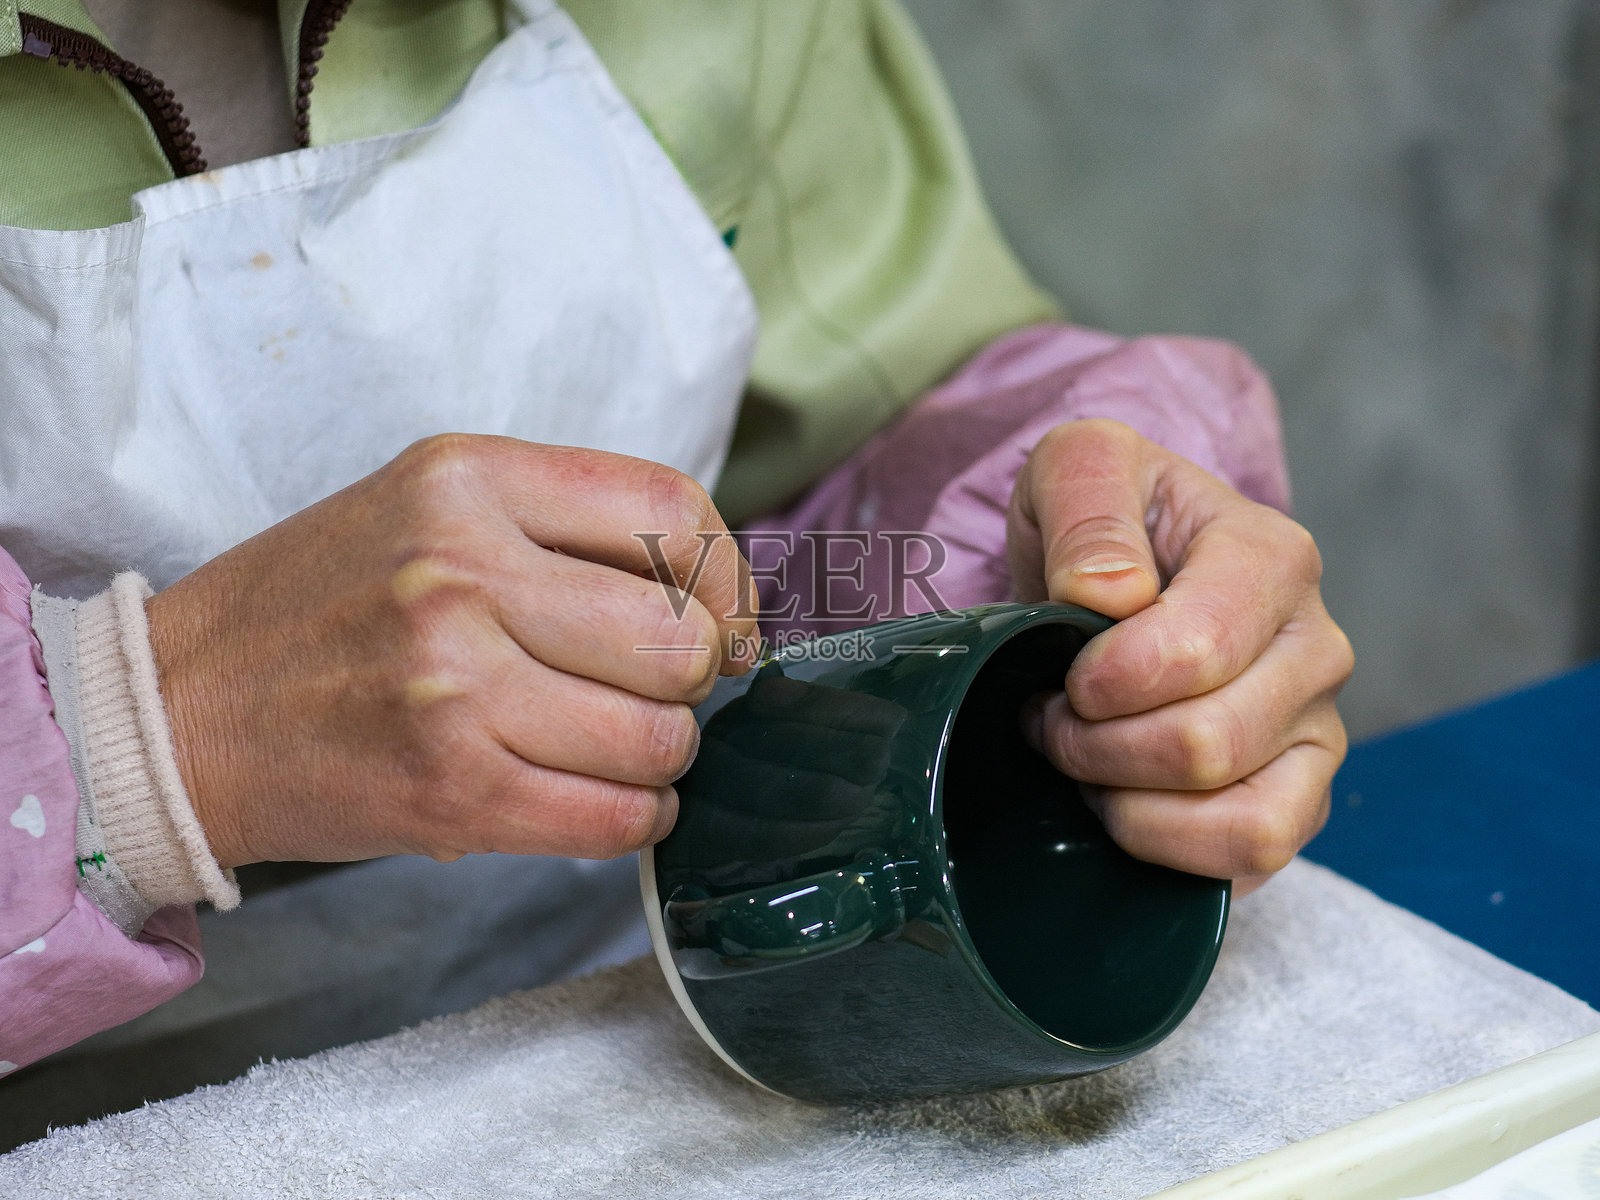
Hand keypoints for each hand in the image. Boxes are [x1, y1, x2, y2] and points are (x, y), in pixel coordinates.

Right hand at [146, 434, 758, 867]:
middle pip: (682, 636)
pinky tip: (605, 799)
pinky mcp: (450, 789)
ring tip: (616, 746)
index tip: (722, 619)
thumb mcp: (428, 505)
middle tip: (653, 691)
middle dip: (694, 678)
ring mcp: (455, 685)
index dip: (726, 577)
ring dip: (663, 755)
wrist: (180, 708)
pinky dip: (637, 819)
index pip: (672, 510)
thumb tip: (719, 599)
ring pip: (661, 736)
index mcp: (468, 479)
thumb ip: (563, 526)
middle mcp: (463, 571)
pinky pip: (615, 818)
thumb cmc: (320, 606)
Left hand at [1007, 419, 1352, 892]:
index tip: (1064, 669)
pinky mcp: (1301, 799)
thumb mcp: (1077, 467)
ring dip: (1128, 801)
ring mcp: (1318, 730)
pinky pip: (1253, 856)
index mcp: (1273, 557)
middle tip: (1054, 716)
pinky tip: (1122, 802)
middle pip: (1206, 742)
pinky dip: (1165, 846)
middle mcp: (1317, 647)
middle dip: (1097, 744)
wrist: (1113, 574)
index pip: (1195, 650)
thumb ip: (1089, 504)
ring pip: (1237, 815)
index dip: (1105, 680)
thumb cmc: (1100, 525)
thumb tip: (1110, 592)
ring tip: (1086, 758)